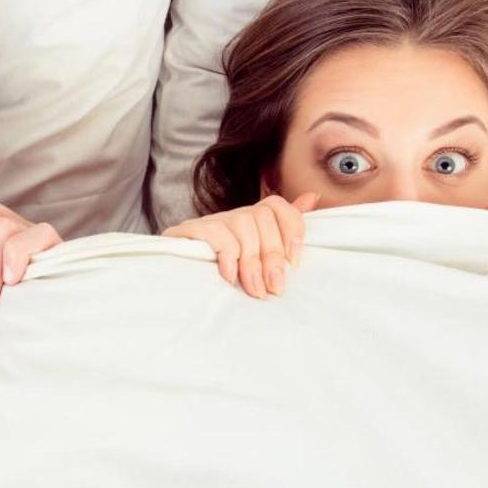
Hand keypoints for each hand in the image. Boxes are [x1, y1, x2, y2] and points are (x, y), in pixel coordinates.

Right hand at [162, 192, 317, 297]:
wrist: (175, 279)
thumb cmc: (223, 271)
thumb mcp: (258, 253)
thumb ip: (284, 226)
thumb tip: (312, 197)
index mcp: (253, 220)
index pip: (278, 206)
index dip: (292, 228)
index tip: (294, 261)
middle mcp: (234, 215)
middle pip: (262, 218)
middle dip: (272, 256)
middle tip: (274, 288)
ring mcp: (211, 220)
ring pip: (243, 226)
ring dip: (251, 263)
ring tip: (253, 290)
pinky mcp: (190, 230)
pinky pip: (217, 234)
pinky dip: (227, 257)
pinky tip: (229, 276)